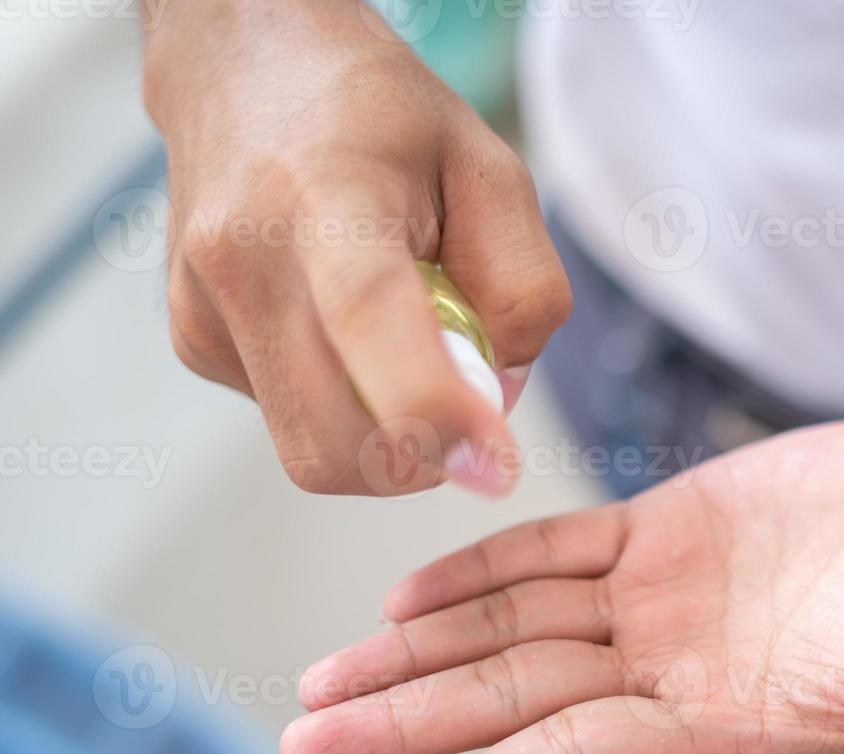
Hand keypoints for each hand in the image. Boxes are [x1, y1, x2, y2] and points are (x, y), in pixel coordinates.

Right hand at [143, 0, 569, 494]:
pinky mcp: (194, 341)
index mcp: (325, 195)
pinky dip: (347, 404)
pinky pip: (294, 420)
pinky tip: (347, 325)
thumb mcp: (493, 174)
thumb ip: (520, 291)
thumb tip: (496, 402)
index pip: (368, 314)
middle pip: (336, 436)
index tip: (493, 467)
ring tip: (405, 337)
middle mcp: (243, 257)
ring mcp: (204, 307)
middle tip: (469, 394)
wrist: (246, 67)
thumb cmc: (384, 121)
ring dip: (388, 436)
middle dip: (425, 455)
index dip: (432, 407)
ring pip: (315, 450)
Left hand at [281, 402, 843, 753]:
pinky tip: (414, 591)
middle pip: (518, 701)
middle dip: (412, 719)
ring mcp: (663, 602)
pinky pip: (557, 552)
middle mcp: (676, 674)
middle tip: (303, 737)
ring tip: (328, 675)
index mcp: (728, 728)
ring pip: (517, 628)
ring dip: (425, 648)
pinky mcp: (668, 528)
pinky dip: (486, 567)